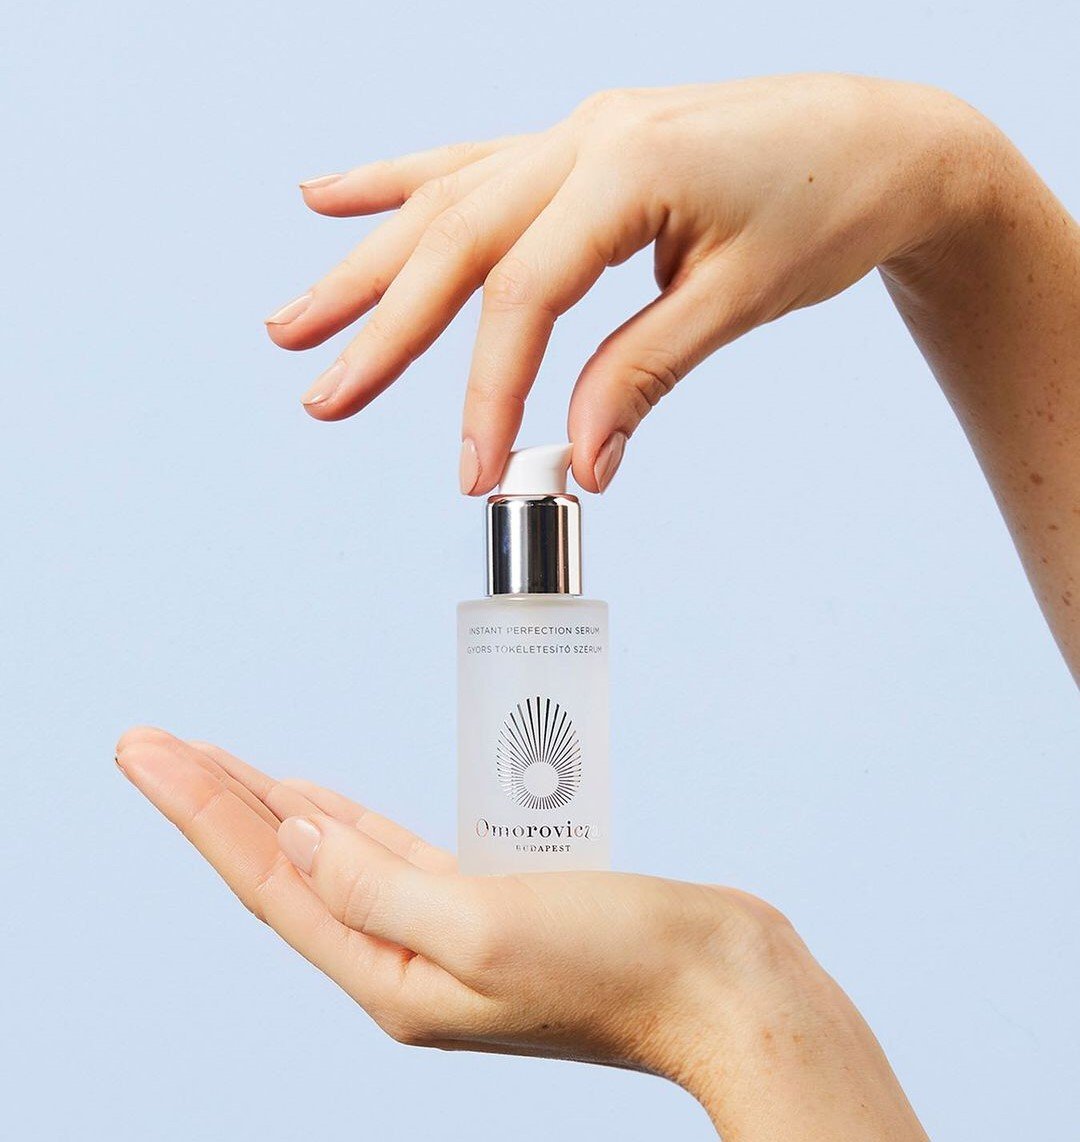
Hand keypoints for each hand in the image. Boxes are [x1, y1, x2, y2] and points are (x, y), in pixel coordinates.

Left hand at [116, 726, 927, 1138]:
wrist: (717, 984)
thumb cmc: (620, 963)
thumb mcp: (489, 926)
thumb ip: (382, 883)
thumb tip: (298, 840)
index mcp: (393, 974)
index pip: (270, 880)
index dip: (201, 811)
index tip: (146, 750)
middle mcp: (404, 959)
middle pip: (284, 868)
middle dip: (215, 803)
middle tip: (153, 746)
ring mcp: (442, 933)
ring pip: (331, 857)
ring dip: (271, 809)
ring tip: (216, 768)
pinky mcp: (483, 904)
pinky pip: (388, 854)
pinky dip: (344, 821)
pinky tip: (319, 804)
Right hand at [265, 75, 982, 494]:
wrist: (883, 141)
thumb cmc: (829, 206)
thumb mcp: (738, 299)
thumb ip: (643, 373)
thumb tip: (582, 464)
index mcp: (627, 165)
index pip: (525, 294)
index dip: (490, 392)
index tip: (475, 473)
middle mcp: (585, 136)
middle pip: (455, 239)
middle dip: (382, 325)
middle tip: (318, 391)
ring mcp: (576, 133)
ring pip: (447, 201)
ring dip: (366, 262)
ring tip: (295, 318)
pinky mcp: (580, 145)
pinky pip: (473, 164)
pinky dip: (400, 184)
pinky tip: (332, 196)